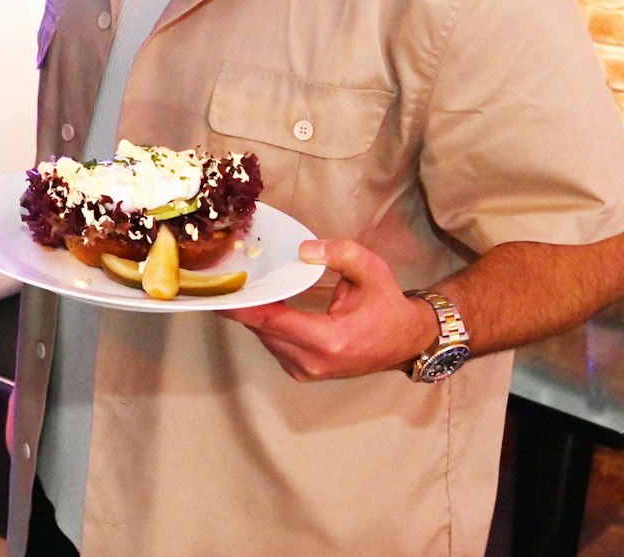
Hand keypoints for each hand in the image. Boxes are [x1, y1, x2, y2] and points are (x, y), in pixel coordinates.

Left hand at [220, 238, 437, 381]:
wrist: (405, 341)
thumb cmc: (387, 306)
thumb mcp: (372, 270)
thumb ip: (341, 254)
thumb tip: (304, 250)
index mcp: (330, 340)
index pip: (273, 321)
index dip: (243, 306)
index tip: (219, 292)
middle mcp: (313, 362)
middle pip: (263, 330)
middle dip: (244, 305)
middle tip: (226, 278)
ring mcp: (307, 371)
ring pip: (265, 338)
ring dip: (254, 314)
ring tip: (241, 287)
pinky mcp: (304, 372)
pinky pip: (274, 345)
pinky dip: (266, 325)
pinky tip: (262, 303)